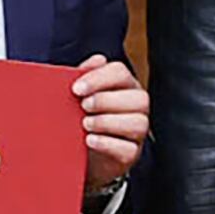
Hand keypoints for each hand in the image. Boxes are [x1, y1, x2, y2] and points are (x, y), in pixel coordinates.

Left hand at [73, 54, 148, 189]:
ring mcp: (137, 132)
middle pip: (137, 97)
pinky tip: (90, 140)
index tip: (76, 88)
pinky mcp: (131, 154)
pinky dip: (107, 144)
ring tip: (86, 124)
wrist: (80, 154)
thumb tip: (97, 59)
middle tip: (83, 106)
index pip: (120, 72)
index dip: (99, 78)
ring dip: (107, 122)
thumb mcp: (81, 95)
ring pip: (138, 123)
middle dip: (106, 100)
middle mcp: (137, 106)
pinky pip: (128, 149)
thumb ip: (86, 75)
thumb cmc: (82, 118)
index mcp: (124, 86)